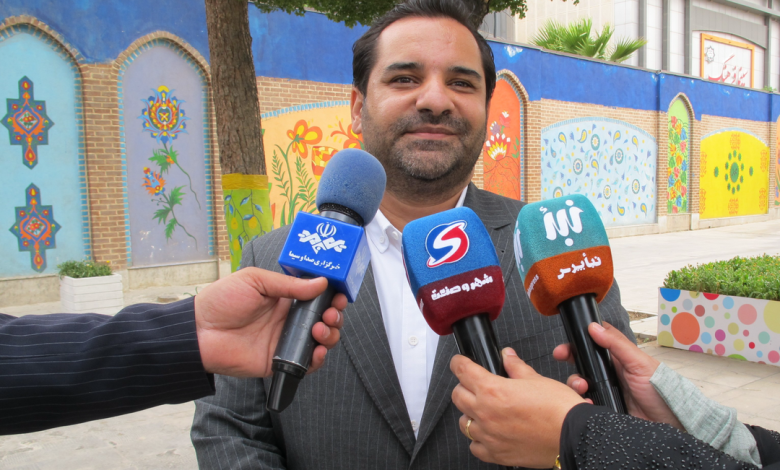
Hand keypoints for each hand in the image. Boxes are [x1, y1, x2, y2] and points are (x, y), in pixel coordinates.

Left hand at [194, 267, 346, 376]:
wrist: (199, 332)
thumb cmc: (221, 302)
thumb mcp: (254, 280)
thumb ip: (288, 284)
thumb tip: (320, 283)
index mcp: (284, 298)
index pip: (316, 297)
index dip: (332, 296)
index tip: (340, 294)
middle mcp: (288, 320)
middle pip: (324, 319)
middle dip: (335, 316)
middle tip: (332, 313)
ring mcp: (284, 341)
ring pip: (320, 341)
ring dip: (330, 335)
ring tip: (320, 329)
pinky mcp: (279, 362)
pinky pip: (306, 364)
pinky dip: (317, 359)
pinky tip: (318, 351)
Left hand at [450, 348, 585, 467]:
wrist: (573, 436)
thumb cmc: (558, 409)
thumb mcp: (536, 379)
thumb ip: (516, 367)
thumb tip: (507, 357)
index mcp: (493, 390)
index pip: (462, 371)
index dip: (459, 363)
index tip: (459, 362)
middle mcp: (486, 413)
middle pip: (458, 395)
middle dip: (464, 386)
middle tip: (475, 385)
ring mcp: (489, 436)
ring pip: (463, 422)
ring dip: (470, 414)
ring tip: (484, 410)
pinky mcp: (496, 454)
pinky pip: (475, 446)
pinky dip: (478, 440)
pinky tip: (489, 433)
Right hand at [553, 322, 682, 429]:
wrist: (669, 422)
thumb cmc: (660, 390)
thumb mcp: (639, 362)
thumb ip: (616, 344)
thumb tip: (594, 327)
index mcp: (617, 359)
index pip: (592, 345)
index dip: (576, 343)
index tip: (564, 346)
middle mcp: (608, 374)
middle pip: (581, 364)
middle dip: (569, 362)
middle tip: (560, 358)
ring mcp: (605, 391)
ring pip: (579, 384)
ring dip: (575, 383)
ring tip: (582, 388)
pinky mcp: (603, 408)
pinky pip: (584, 404)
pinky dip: (581, 403)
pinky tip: (587, 404)